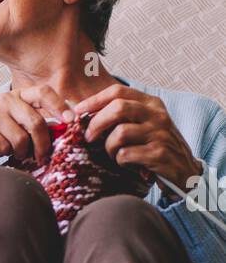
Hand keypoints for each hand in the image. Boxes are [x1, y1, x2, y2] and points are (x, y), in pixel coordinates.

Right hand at [0, 85, 72, 164]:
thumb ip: (42, 123)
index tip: (71, 120)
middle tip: (42, 156)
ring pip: (20, 139)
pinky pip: (3, 147)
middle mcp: (5, 99)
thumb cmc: (7, 134)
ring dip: (21, 152)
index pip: (43, 92)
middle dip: (42, 144)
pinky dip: (5, 154)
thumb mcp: (25, 124)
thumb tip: (67, 128)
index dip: (59, 105)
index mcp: (20, 94)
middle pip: (35, 122)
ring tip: (16, 151)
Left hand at [78, 85, 202, 191]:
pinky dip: (120, 161)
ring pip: (119, 133)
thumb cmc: (155, 147)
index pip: (118, 92)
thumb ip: (123, 116)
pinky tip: (127, 164)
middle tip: (88, 137)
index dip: (94, 100)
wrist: (184, 171)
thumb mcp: (145, 124)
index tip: (78, 111)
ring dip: (109, 147)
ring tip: (114, 154)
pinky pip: (126, 155)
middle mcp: (157, 115)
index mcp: (152, 103)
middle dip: (96, 123)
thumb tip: (84, 114)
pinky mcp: (159, 154)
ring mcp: (160, 134)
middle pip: (118, 108)